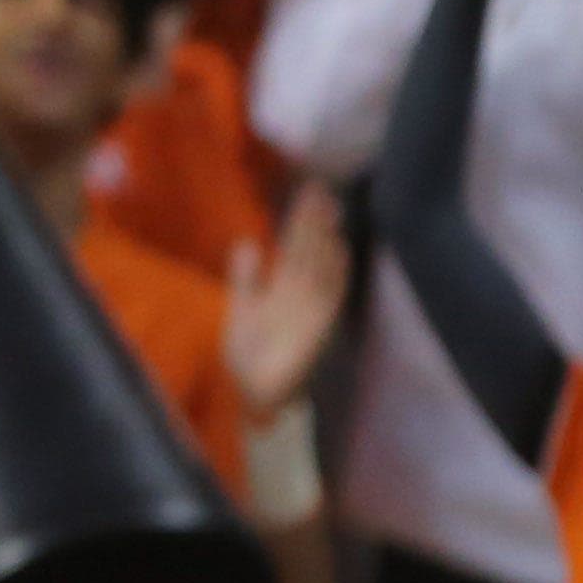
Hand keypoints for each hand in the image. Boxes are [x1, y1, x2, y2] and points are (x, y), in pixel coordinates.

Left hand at [223, 182, 349, 418]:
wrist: (250, 393)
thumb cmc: (247, 355)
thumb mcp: (242, 308)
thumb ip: (246, 278)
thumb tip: (248, 243)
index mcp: (281, 288)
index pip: (294, 246)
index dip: (301, 221)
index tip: (309, 192)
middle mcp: (299, 294)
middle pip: (309, 251)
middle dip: (315, 221)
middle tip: (321, 188)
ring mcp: (310, 309)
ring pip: (320, 266)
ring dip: (325, 239)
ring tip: (328, 209)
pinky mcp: (317, 328)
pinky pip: (328, 297)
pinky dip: (335, 274)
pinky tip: (339, 251)